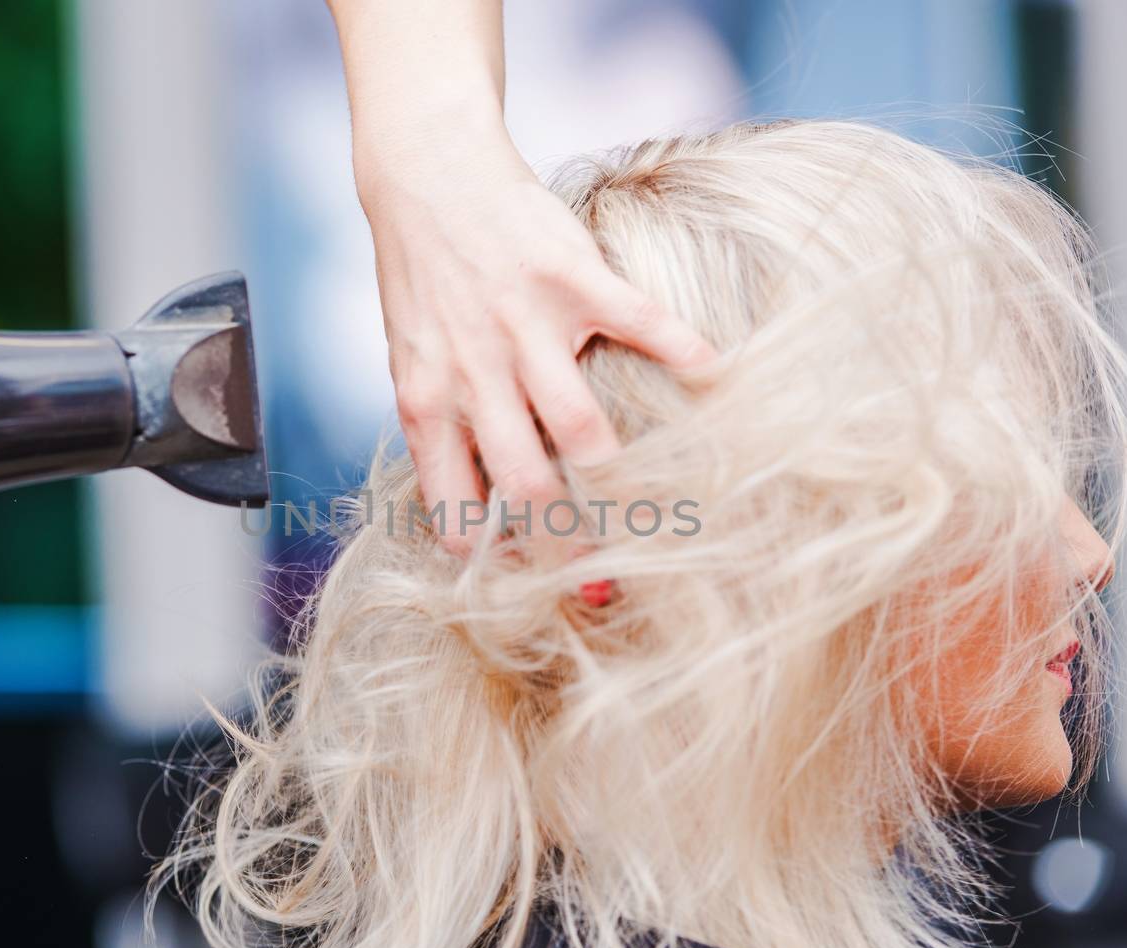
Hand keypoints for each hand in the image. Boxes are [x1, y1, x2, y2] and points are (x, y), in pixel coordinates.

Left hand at [357, 126, 716, 556]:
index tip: (534, 592)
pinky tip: (716, 377)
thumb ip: (443, 430)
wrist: (424, 177)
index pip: (460, 508)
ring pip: (582, 429)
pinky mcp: (572, 278)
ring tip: (662, 509)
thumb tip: (471, 511)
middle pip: (529, 487)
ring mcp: (526, 327)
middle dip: (570, 548)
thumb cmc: (420, 280)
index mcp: (430, 404)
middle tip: (608, 584)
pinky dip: (684, 352)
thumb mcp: (411, 364)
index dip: (498, 563)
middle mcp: (477, 375)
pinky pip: (641, 323)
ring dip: (625, 479)